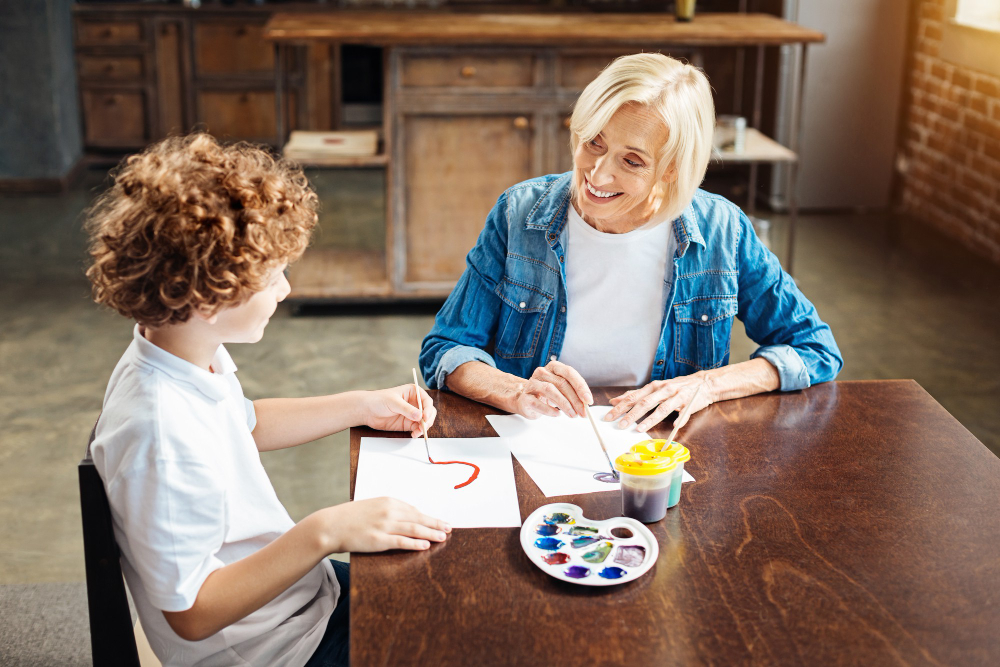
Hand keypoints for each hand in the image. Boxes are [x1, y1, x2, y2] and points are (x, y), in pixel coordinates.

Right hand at [316, 497, 450, 552]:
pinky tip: (426, 545)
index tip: (440, 521)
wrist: (330, 525)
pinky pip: (401, 542)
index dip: (428, 517)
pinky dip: (415, 543)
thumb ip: (389, 510)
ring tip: (444, 536)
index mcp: (388, 501)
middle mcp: (389, 511)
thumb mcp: (372, 507)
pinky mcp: (378, 540)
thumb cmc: (350, 517)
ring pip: (414, 529)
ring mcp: (384, 526)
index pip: (414, 510)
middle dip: (436, 523)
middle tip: (450, 527)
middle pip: (418, 518)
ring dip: (431, 533)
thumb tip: (406, 516)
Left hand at [358, 385, 435, 437]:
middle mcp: (415, 403)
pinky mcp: (407, 424)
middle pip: (428, 412)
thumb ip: (406, 409)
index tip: (425, 417)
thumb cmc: (379, 400)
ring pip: (424, 421)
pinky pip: (417, 428)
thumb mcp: (393, 402)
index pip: (426, 401)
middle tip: (423, 426)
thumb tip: (419, 416)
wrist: (367, 410)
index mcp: (414, 392)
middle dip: (428, 420)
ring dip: (423, 427)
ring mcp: (412, 414)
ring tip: (418, 432)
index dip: (428, 409)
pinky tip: (414, 434)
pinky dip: (418, 432)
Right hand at [511, 360, 593, 418]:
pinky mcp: (525, 397)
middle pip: (561, 383)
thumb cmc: (547, 395)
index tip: (588, 400)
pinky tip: (557, 414)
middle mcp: (542, 372)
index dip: (580, 386)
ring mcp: (532, 383)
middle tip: (583, 412)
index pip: (569, 373)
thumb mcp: (562, 390)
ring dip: (564, 404)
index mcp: (554, 367)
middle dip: (575, 400)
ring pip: (550, 390)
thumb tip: (586, 404)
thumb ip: (574, 394)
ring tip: (572, 415)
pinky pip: (538, 402)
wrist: (526, 400)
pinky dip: (549, 410)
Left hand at [606, 373, 713, 431]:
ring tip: (639, 429)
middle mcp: (664, 390)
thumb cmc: (675, 388)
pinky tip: (674, 427)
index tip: (609, 417)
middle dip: (631, 415)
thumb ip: (636, 395)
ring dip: (649, 420)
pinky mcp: (689, 403)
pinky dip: (679, 419)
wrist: (702, 383)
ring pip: (661, 409)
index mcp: (653, 387)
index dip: (620, 407)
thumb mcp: (654, 388)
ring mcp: (677, 396)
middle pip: (645, 403)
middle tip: (620, 425)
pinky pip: (684, 413)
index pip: (633, 397)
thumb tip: (614, 400)